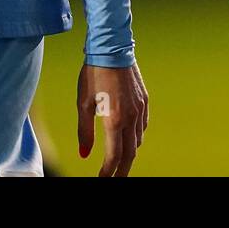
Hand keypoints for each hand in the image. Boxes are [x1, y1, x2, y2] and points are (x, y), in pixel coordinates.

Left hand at [76, 62, 147, 176]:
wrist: (112, 48)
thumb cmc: (94, 74)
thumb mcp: (83, 104)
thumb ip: (85, 131)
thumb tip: (84, 154)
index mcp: (114, 120)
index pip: (114, 156)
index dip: (108, 172)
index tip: (102, 179)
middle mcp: (131, 117)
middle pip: (130, 154)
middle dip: (122, 170)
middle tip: (115, 179)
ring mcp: (140, 108)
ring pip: (138, 140)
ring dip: (129, 153)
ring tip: (120, 160)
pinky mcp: (144, 100)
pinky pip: (143, 125)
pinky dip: (136, 136)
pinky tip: (129, 137)